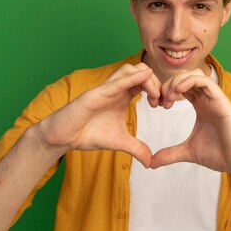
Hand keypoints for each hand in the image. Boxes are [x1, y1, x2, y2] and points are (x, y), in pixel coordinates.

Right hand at [37, 63, 160, 166]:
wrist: (65, 137)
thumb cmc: (89, 134)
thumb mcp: (120, 142)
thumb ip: (137, 149)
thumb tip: (151, 162)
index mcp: (123, 95)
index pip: (146, 83)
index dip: (160, 90)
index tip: (166, 106)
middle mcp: (116, 88)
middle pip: (142, 72)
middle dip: (157, 83)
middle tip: (163, 102)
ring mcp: (106, 88)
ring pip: (130, 69)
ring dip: (147, 79)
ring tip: (155, 97)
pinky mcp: (96, 93)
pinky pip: (117, 81)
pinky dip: (132, 77)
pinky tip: (146, 76)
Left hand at [150, 69, 230, 176]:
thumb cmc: (219, 154)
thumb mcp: (188, 152)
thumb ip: (170, 154)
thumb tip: (151, 163)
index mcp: (200, 105)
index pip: (180, 86)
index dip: (165, 90)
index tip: (156, 105)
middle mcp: (207, 98)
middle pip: (184, 76)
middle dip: (168, 84)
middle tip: (159, 101)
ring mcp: (214, 98)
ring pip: (194, 74)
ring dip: (177, 81)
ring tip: (168, 96)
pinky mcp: (221, 101)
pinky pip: (205, 81)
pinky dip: (189, 81)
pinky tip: (178, 92)